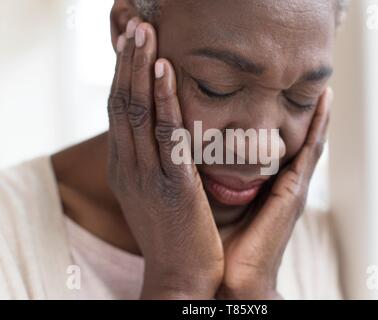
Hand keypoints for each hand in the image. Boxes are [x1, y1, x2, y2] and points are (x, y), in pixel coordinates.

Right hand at [107, 18, 223, 299]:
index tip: (130, 43)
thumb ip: (154, 160)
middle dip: (127, 62)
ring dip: (140, 70)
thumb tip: (162, 131)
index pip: (119, 111)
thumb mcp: (155, 191)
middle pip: (122, 104)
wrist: (180, 276)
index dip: (123, 74)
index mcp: (126, 167)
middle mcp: (130, 167)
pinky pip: (167, 136)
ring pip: (137, 113)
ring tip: (144, 34)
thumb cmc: (173, 232)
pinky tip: (165, 72)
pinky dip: (164, 101)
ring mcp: (148, 176)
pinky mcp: (173, 186)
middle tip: (134, 24)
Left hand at [216, 88, 332, 299]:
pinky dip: (319, 125)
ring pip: (307, 138)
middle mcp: (282, 181)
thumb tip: (190, 144)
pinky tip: (323, 101)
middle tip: (301, 73)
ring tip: (318, 76)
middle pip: (294, 136)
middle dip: (299, 107)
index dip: (277, 115)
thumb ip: (208, 173)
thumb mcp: (210, 199)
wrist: (231, 281)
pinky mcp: (293, 192)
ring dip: (315, 109)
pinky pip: (309, 151)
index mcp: (263, 184)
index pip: (272, 142)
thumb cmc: (218, 244)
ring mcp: (291, 186)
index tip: (272, 85)